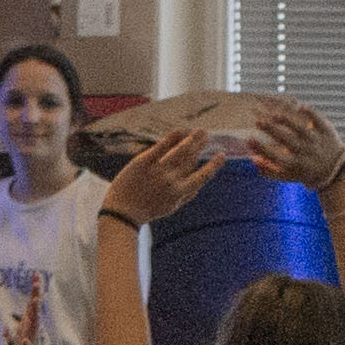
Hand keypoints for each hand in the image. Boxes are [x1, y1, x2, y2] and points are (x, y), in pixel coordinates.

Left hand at [97, 122, 219, 227]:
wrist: (122, 213)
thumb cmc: (148, 210)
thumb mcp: (171, 207)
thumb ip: (187, 195)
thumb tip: (201, 184)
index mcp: (181, 193)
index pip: (203, 176)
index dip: (214, 165)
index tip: (222, 155)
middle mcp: (172, 181)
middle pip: (190, 159)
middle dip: (200, 145)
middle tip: (207, 134)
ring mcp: (158, 171)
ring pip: (180, 151)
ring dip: (192, 139)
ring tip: (199, 131)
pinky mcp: (143, 163)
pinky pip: (161, 147)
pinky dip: (173, 138)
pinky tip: (180, 131)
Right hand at [247, 101, 344, 194]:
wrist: (334, 170)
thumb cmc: (304, 172)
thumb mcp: (287, 176)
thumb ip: (269, 170)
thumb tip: (252, 159)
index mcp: (295, 164)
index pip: (275, 156)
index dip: (261, 148)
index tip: (249, 139)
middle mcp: (306, 152)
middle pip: (286, 139)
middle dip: (271, 130)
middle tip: (257, 121)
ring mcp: (317, 140)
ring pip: (300, 128)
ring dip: (286, 120)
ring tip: (274, 113)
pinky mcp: (326, 130)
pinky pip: (318, 120)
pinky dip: (310, 112)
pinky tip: (299, 106)